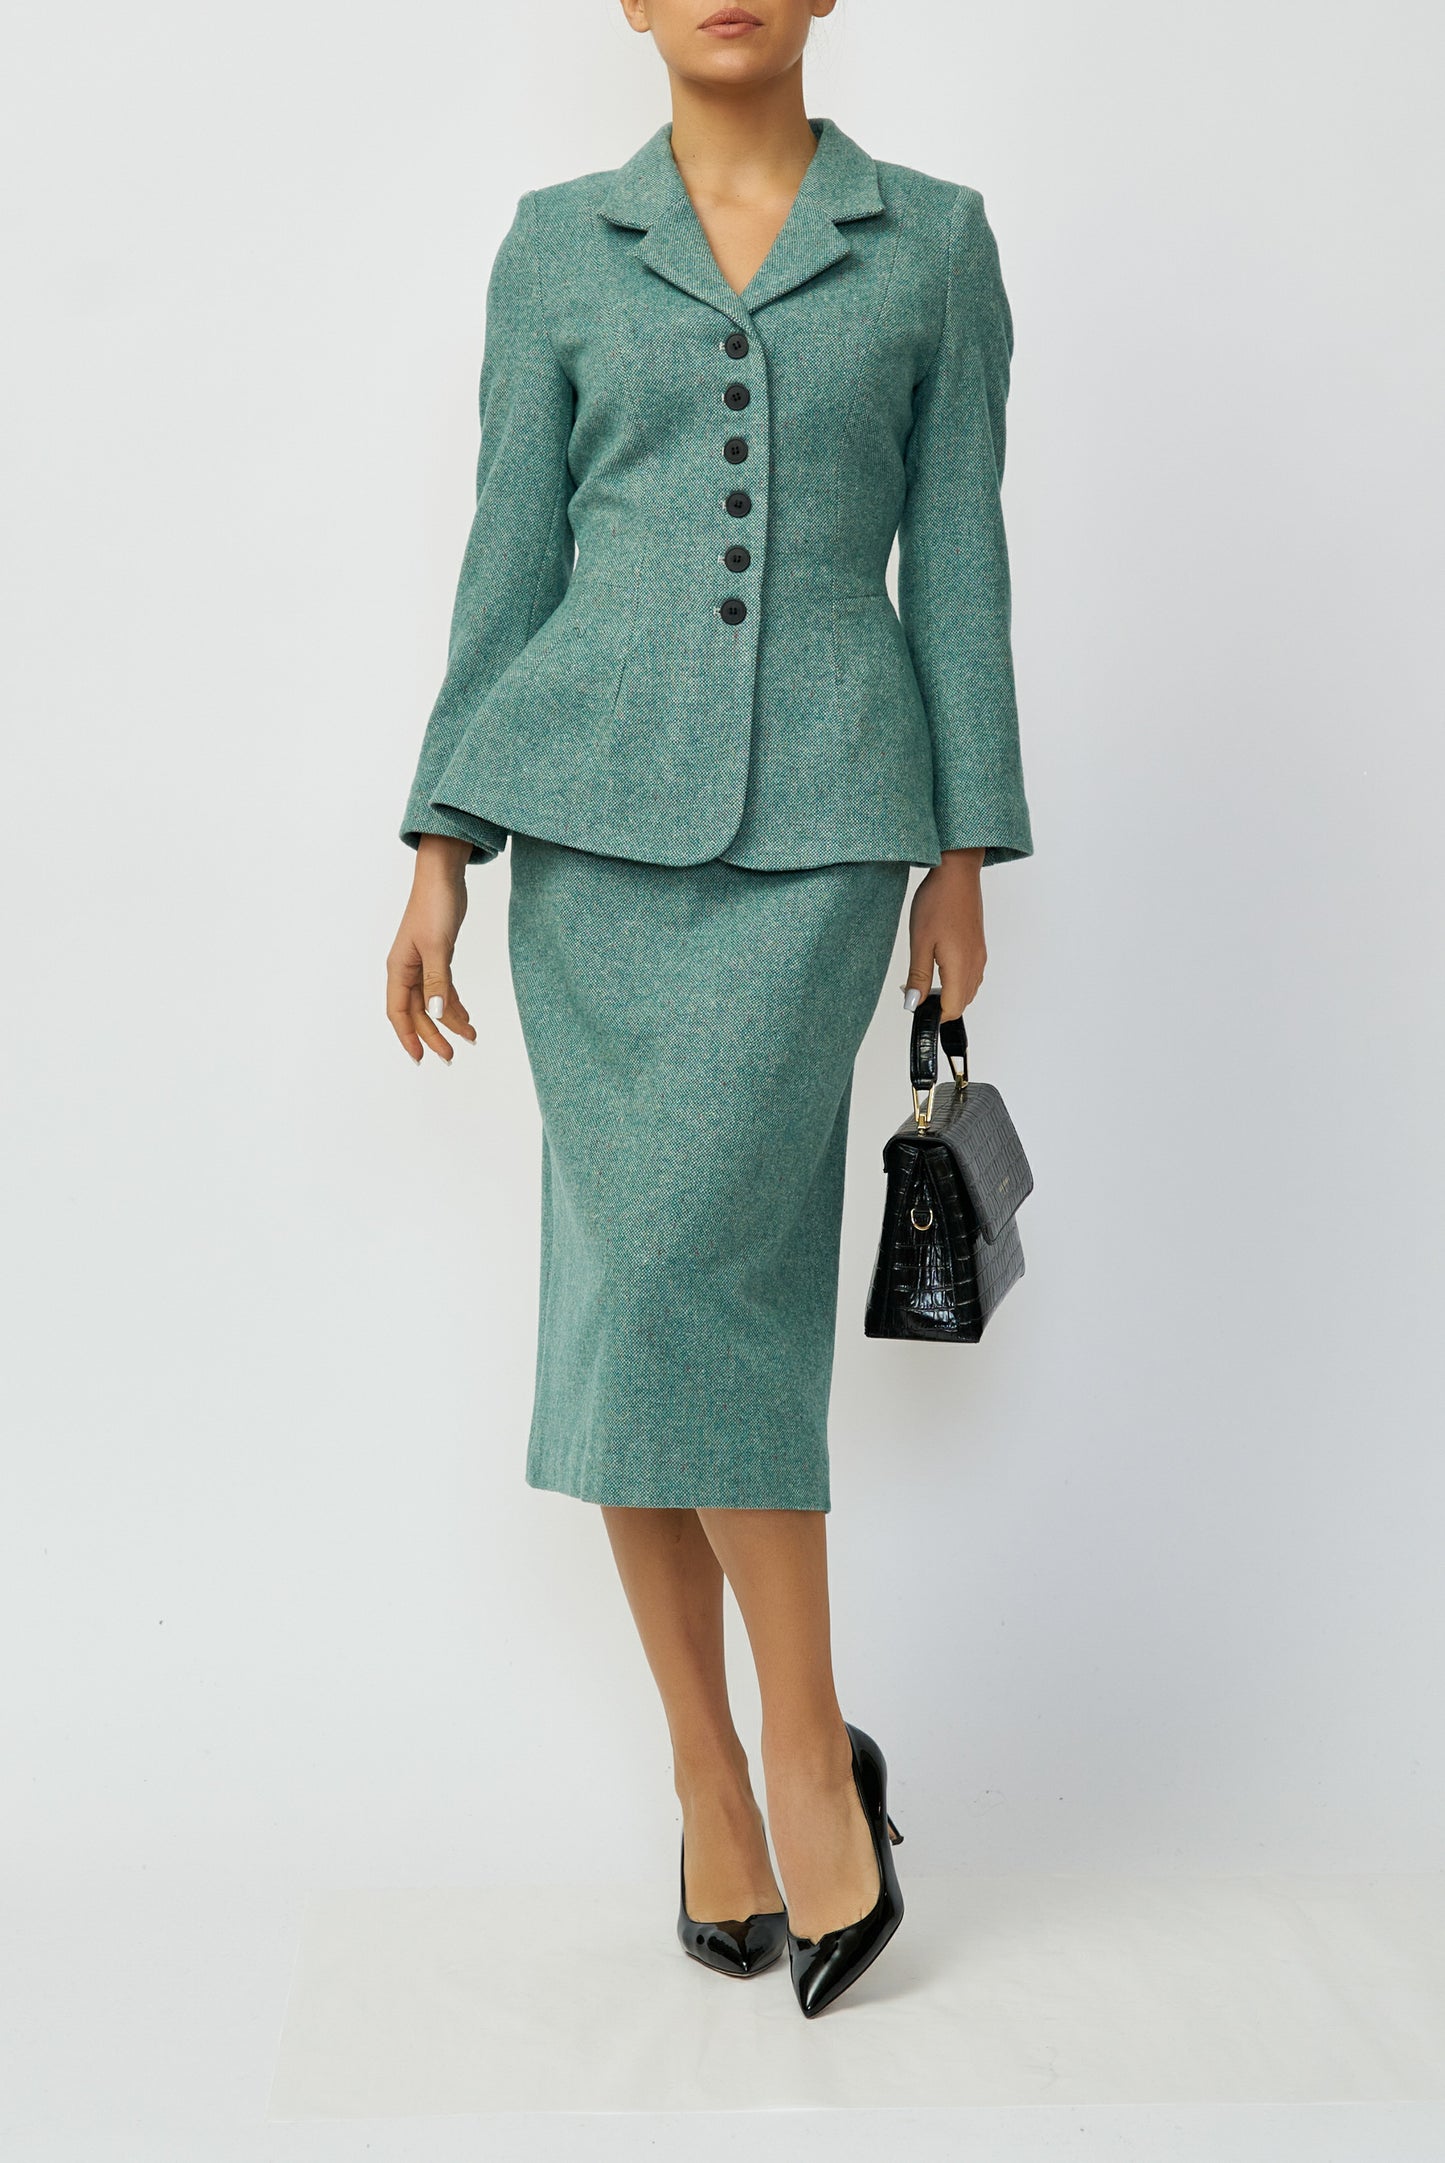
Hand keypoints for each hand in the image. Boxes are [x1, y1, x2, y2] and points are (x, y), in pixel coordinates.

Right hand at [385, 835, 477, 1062]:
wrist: (443, 877)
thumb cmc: (434, 906)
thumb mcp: (437, 946)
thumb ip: (437, 982)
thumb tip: (437, 1014)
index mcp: (399, 968)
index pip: (398, 1012)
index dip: (408, 1037)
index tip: (420, 1058)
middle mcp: (407, 970)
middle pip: (417, 1013)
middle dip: (433, 1035)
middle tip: (451, 1056)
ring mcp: (422, 965)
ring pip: (433, 1003)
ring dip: (449, 1022)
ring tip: (470, 1038)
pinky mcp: (438, 958)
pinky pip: (444, 989)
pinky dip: (455, 1004)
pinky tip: (467, 1018)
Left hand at [902, 848, 985, 1022]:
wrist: (957, 873)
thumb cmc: (938, 901)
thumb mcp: (920, 942)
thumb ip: (918, 976)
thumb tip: (914, 1003)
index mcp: (961, 966)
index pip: (952, 1008)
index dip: (934, 1014)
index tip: (916, 1005)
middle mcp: (975, 963)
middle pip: (962, 1002)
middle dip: (940, 1005)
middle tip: (915, 991)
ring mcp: (979, 955)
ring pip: (968, 989)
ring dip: (948, 993)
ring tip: (924, 979)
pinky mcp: (978, 946)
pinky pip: (971, 975)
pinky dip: (956, 980)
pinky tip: (940, 967)